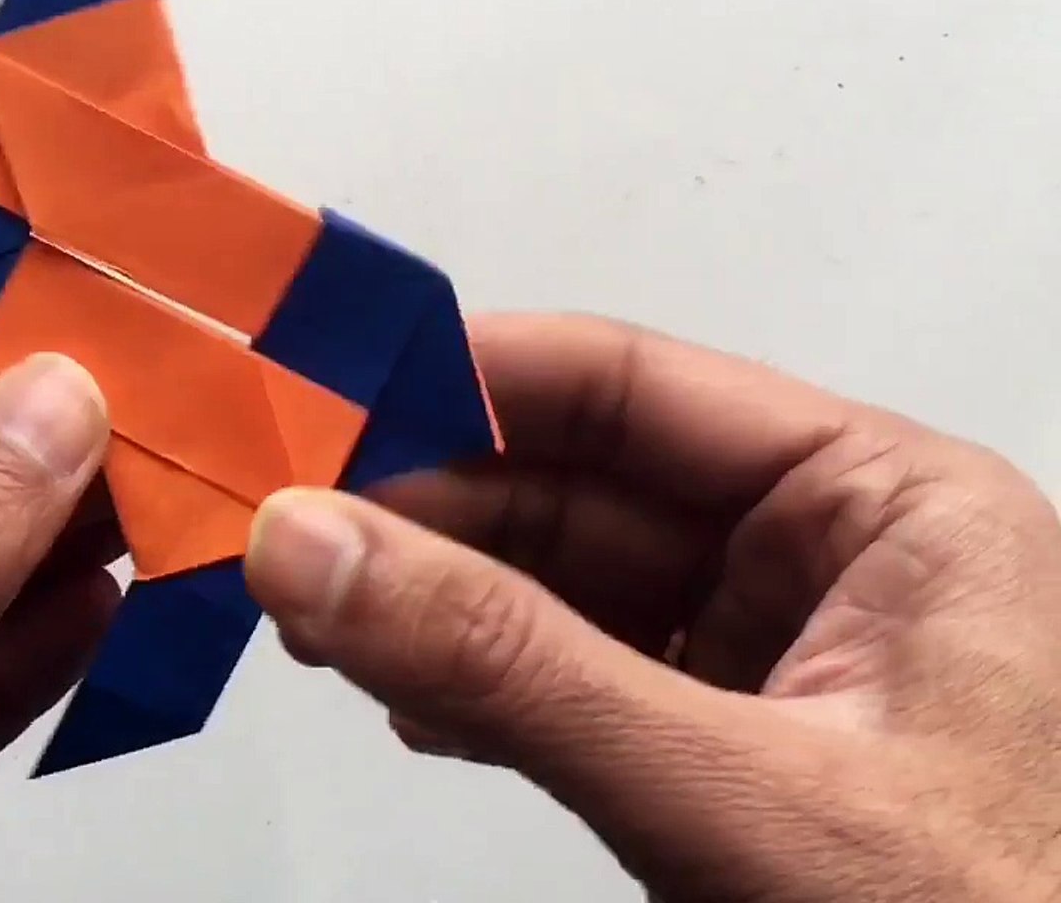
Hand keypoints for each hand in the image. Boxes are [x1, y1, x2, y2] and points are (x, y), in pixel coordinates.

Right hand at [244, 314, 1060, 901]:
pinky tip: (408, 700)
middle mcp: (831, 566)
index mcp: (890, 509)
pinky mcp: (729, 756)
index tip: (322, 402)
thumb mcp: (736, 793)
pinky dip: (478, 690)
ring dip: (433, 605)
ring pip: (559, 590)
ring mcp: (777, 666)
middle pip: (576, 486)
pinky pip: (574, 683)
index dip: (464, 383)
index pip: (634, 389)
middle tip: (285, 531)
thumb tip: (318, 549)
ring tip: (315, 619)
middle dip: (423, 510)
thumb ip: (515, 669)